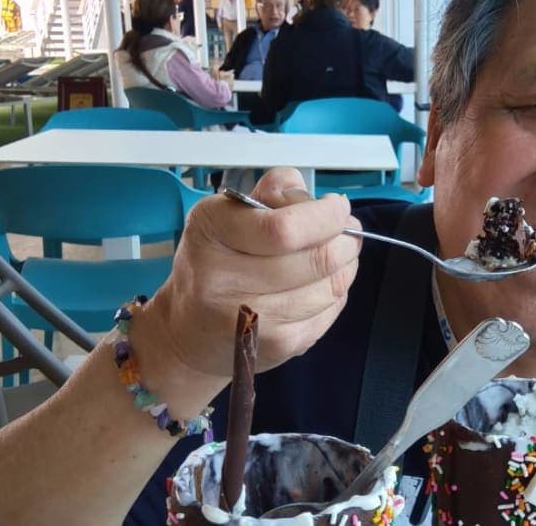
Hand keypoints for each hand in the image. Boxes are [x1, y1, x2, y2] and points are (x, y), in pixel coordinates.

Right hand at [143, 168, 360, 377]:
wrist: (189, 332)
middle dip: (346, 240)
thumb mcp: (229, 212)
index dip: (326, 217)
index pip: (285, 229)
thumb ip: (275, 189)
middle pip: (318, 259)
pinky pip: (330, 312)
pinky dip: (335, 294)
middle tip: (346, 232)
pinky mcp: (277, 345)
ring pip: (331, 287)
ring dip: (345, 266)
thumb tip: (318, 200)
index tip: (337, 208)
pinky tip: (316, 285)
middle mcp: (222, 279)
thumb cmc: (216, 262)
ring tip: (333, 256)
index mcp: (211, 232)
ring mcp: (251, 319)